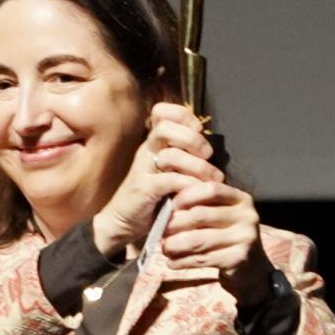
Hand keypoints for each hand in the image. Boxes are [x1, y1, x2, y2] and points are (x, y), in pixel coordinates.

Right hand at [91, 102, 220, 253]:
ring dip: (197, 166)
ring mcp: (142, 169)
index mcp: (153, 143)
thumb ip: (184, 158)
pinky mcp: (143, 189)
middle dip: (192, 139)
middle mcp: (146, 151)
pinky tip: (196, 193)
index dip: (183, 115)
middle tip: (207, 155)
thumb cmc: (151, 197)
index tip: (198, 129)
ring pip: (170, 155)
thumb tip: (210, 150)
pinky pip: (170, 180)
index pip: (161, 113)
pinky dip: (189, 185)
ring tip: (212, 179)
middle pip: (165, 127)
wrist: (122, 221)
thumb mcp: (169, 171)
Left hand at [160, 179, 273, 307]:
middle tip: (161, 231)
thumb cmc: (226, 235)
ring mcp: (245, 237)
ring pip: (197, 240)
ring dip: (174, 245)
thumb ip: (201, 203)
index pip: (211, 189)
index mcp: (241, 198)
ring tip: (164, 248)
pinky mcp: (238, 258)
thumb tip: (166, 199)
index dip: (187, 195)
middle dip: (174, 224)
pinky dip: (182, 261)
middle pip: (199, 215)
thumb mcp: (220, 214)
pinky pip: (201, 259)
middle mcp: (247, 215)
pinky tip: (172, 262)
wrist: (250, 267)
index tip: (171, 205)